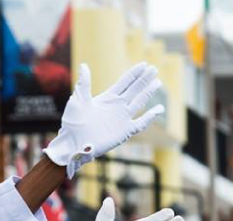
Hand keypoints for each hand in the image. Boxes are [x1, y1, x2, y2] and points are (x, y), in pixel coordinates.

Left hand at [44, 62, 163, 177]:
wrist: (74, 143)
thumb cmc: (73, 123)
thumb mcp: (78, 99)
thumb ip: (84, 83)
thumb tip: (84, 65)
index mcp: (107, 97)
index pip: (125, 82)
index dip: (134, 73)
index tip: (144, 64)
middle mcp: (117, 106)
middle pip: (135, 89)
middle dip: (144, 79)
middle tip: (154, 69)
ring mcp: (122, 119)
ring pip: (139, 103)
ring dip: (148, 93)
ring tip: (157, 83)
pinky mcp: (125, 132)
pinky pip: (141, 123)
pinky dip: (150, 117)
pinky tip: (159, 109)